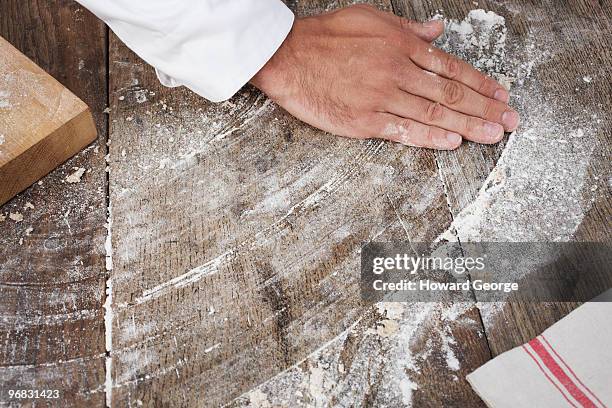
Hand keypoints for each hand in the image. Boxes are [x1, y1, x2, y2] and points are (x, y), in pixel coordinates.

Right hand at [250, 4, 519, 149]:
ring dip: (467, 125)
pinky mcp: (364, 120)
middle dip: (485, 108)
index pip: (451, 68)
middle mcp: (397, 72)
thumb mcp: (370, 19)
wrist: (287, 57)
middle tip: (510, 121)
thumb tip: (438, 30)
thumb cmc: (326, 36)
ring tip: (493, 135)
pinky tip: (452, 142)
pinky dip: (430, 138)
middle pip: (450, 94)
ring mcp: (382, 98)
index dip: (481, 84)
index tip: (502, 95)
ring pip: (433, 114)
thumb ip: (408, 28)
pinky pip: (403, 131)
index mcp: (401, 47)